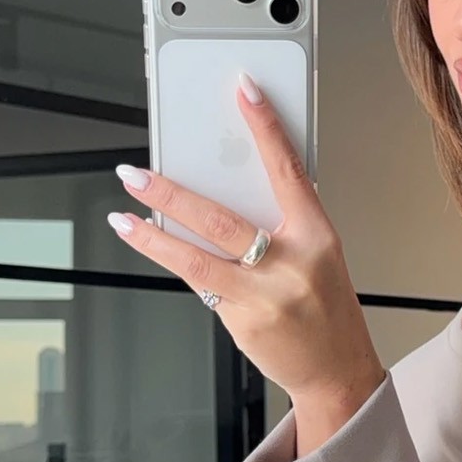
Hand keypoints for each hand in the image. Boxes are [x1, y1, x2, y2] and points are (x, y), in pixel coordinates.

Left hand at [106, 74, 385, 405]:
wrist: (337, 370)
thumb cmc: (325, 307)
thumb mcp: (319, 255)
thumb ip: (282, 222)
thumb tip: (224, 187)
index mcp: (317, 235)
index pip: (287, 169)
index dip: (266, 127)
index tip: (244, 90)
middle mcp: (292, 262)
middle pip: (220, 217)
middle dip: (171, 192)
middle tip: (136, 173)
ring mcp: (265, 295)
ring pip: (196, 257)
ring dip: (152, 234)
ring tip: (124, 214)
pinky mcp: (243, 321)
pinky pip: (200, 284)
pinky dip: (172, 261)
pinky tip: (150, 244)